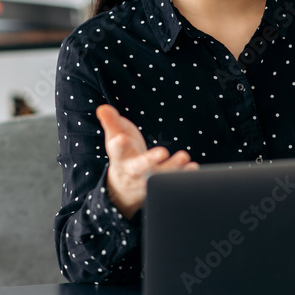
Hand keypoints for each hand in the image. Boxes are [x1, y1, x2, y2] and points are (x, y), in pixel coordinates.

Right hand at [96, 104, 198, 219]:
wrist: (125, 186)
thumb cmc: (123, 154)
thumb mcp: (114, 137)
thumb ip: (110, 122)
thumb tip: (102, 108)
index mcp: (120, 156)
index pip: (117, 150)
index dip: (119, 144)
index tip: (121, 139)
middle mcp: (133, 170)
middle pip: (140, 167)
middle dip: (150, 160)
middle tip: (162, 152)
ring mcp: (147, 180)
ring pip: (159, 176)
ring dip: (173, 168)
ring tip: (184, 156)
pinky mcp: (160, 186)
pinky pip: (172, 184)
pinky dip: (184, 176)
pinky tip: (192, 168)